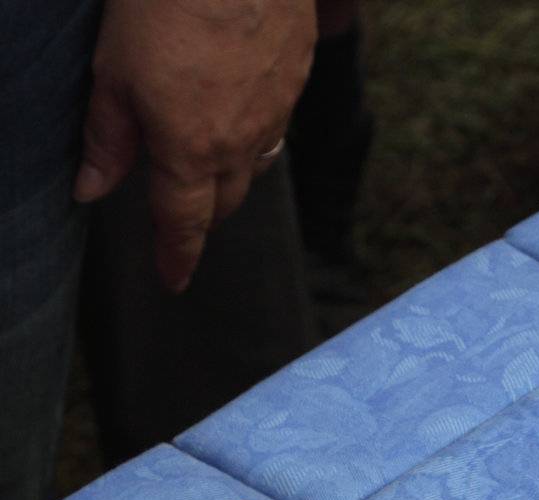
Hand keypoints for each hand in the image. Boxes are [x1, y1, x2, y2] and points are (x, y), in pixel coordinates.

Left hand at [74, 0, 316, 289]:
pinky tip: (243, 114)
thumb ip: (106, 136)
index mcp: (190, 151)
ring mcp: (275, 111)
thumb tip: (91, 189)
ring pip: (255, 167)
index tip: (173, 281)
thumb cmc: (166, 1)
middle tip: (182, 218)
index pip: (184, 225)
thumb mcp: (114, 69)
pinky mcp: (297, 77)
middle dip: (202, 217)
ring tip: (212, 170)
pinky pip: (277, 124)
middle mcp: (239, 144)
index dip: (177, 257)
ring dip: (232, 178)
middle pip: (224, 203)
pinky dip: (256, 134)